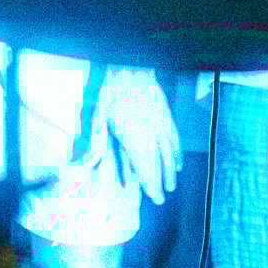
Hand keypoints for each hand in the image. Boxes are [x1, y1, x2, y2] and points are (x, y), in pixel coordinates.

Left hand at [99, 68, 179, 201]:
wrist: (131, 68)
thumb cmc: (112, 93)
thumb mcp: (99, 116)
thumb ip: (98, 141)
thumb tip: (89, 164)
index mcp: (133, 133)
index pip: (144, 164)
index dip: (149, 182)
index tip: (154, 197)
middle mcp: (150, 131)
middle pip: (157, 161)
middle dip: (160, 181)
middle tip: (162, 198)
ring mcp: (160, 122)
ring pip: (168, 150)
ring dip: (170, 169)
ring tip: (172, 185)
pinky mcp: (166, 114)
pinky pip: (174, 136)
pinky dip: (177, 151)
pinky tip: (178, 162)